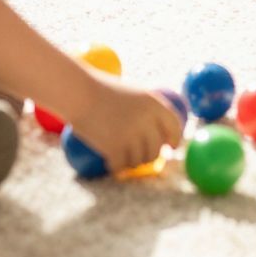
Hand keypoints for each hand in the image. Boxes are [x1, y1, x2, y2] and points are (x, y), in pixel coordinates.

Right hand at [68, 79, 184, 174]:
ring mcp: (131, 135)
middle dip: (150, 156)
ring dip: (132, 163)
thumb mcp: (133, 92)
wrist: (80, 93)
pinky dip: (116, 167)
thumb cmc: (102, 89)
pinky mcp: (115, 148)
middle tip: (141, 157)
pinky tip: (111, 164)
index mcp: (154, 104)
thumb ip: (147, 109)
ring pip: (139, 161)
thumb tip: (159, 128)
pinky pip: (121, 166)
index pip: (174, 126)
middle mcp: (147, 121)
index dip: (175, 138)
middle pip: (157, 149)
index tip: (171, 147)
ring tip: (123, 158)